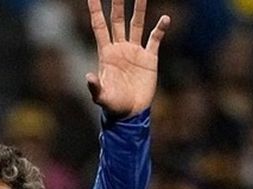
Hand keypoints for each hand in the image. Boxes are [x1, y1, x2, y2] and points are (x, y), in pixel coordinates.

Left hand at [86, 0, 170, 118]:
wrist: (131, 113)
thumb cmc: (113, 106)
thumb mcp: (102, 97)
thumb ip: (95, 87)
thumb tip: (88, 77)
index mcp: (106, 53)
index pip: (99, 26)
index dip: (96, 10)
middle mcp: (120, 48)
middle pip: (118, 19)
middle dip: (117, 3)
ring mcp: (135, 51)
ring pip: (137, 24)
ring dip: (139, 8)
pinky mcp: (149, 58)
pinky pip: (155, 39)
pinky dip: (160, 28)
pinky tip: (164, 19)